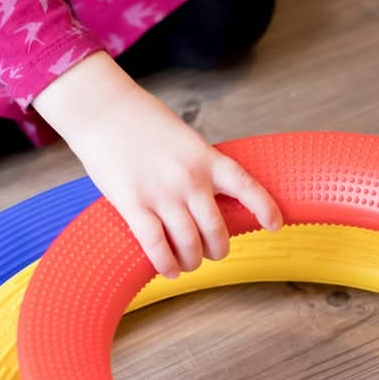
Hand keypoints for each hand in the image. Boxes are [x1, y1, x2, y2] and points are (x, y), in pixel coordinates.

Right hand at [32, 51, 282, 277]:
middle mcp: (190, 179)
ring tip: (189, 264)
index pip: (247, 187)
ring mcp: (162, 194)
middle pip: (216, 230)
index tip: (276, 226)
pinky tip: (170, 271)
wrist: (102, 108)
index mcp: (206, 158)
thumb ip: (200, 167)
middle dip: (218, 249)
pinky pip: (156, 245)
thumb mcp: (185, 139)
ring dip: (193, 260)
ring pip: (189, 244)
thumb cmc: (142, 121)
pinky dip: (166, 264)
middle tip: (213, 253)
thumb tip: (210, 199)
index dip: (265, 209)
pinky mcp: (133, 205)